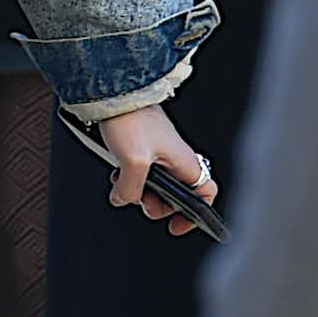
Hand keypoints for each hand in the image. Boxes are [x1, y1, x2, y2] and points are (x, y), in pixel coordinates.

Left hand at [99, 102, 217, 238]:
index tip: (176, 226)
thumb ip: (130, 188)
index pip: (205, 195)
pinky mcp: (140, 141)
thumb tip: (123, 200)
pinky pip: (138, 167)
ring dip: (138, 189)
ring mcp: (158, 149)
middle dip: (157, 203)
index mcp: (186, 163)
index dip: (194, 214)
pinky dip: (128, 175)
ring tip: (122, 186)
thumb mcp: (133, 161)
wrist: (112, 90)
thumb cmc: (131, 118)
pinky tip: (115, 173)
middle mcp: (176, 157)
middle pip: (175, 193)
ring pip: (154, 181)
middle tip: (141, 203)